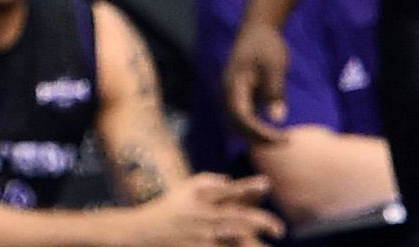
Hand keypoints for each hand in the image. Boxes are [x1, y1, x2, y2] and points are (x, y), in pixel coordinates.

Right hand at [122, 173, 282, 245]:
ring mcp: (198, 237)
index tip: (266, 184)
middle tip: (280, 230)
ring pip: (230, 240)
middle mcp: (203, 217)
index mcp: (202, 199)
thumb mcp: (185, 187)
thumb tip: (228, 179)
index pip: (229, 190)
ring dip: (251, 244)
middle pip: (236, 219)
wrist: (138, 232)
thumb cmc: (166, 207)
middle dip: (261, 223)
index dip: (248, 187)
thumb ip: (208, 180)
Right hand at [223, 21, 290, 145]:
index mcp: (234, 86)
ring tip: (280, 139)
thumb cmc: (267, 45)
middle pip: (237, 125)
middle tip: (284, 142)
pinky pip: (242, 117)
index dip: (258, 132)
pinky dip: (254, 127)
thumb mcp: (275, 65)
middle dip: (258, 137)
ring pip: (237, 124)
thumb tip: (278, 118)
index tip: (280, 137)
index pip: (242, 118)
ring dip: (255, 134)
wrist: (257, 28)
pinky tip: (272, 131)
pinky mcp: (237, 95)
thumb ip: (275, 91)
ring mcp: (231, 95)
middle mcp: (228, 94)